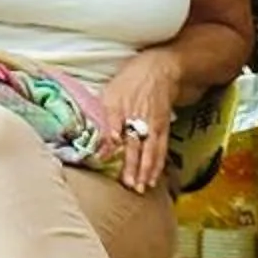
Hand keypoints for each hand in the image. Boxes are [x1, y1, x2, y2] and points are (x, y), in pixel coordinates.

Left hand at [101, 50, 183, 194]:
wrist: (160, 69)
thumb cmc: (129, 82)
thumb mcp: (110, 92)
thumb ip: (102, 117)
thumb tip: (94, 140)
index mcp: (119, 107)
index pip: (112, 127)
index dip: (108, 142)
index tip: (103, 158)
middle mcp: (137, 116)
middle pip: (134, 143)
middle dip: (132, 165)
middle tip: (128, 185)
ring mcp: (152, 124)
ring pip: (150, 150)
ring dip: (146, 170)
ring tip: (141, 188)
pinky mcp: (163, 129)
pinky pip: (161, 149)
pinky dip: (157, 165)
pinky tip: (154, 179)